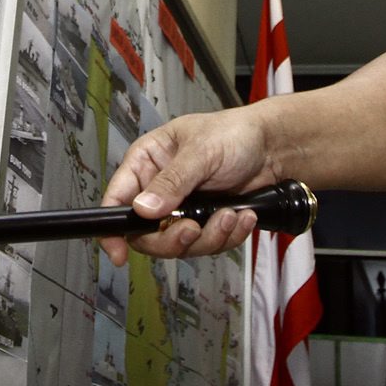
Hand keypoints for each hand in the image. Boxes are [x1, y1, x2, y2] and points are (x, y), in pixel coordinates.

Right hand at [99, 109, 271, 261]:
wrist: (273, 147)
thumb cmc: (234, 133)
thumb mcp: (200, 152)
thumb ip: (172, 181)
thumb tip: (144, 208)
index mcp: (147, 162)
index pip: (117, 199)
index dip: (112, 229)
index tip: (119, 252)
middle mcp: (159, 188)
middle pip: (146, 234)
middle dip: (173, 238)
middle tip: (193, 229)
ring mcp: (182, 208)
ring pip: (179, 244)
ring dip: (208, 236)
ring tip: (229, 215)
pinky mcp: (205, 222)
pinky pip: (206, 245)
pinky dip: (227, 236)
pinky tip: (241, 216)